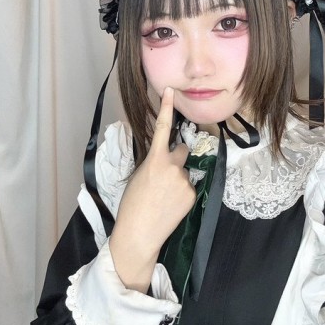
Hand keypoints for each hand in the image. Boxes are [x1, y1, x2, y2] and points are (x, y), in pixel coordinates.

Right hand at [109, 87, 195, 291]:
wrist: (139, 233)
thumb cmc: (131, 205)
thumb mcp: (137, 176)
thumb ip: (152, 163)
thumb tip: (163, 159)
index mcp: (155, 160)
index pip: (162, 128)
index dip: (166, 108)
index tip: (170, 91)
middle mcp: (173, 167)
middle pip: (182, 150)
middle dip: (176, 157)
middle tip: (164, 174)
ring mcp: (185, 181)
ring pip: (185, 171)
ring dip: (177, 178)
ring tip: (163, 197)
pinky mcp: (192, 195)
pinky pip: (189, 186)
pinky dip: (182, 192)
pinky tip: (170, 205)